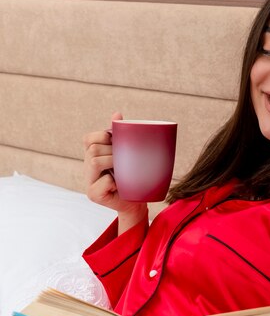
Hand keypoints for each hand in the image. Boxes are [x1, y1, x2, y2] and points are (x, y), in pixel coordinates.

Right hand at [83, 112, 146, 229]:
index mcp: (93, 156)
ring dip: (113, 162)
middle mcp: (86, 168)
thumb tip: (117, 113)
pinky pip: (104, 181)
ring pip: (94, 162)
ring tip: (123, 170)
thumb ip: (121, 136)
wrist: (137, 202)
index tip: (117, 142)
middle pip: (93, 149)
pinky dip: (115, 181)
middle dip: (112, 150)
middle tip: (125, 159)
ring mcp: (88, 182)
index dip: (103, 136)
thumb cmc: (132, 176)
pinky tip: (120, 185)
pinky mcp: (93, 195)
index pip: (89, 138)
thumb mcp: (128, 155)